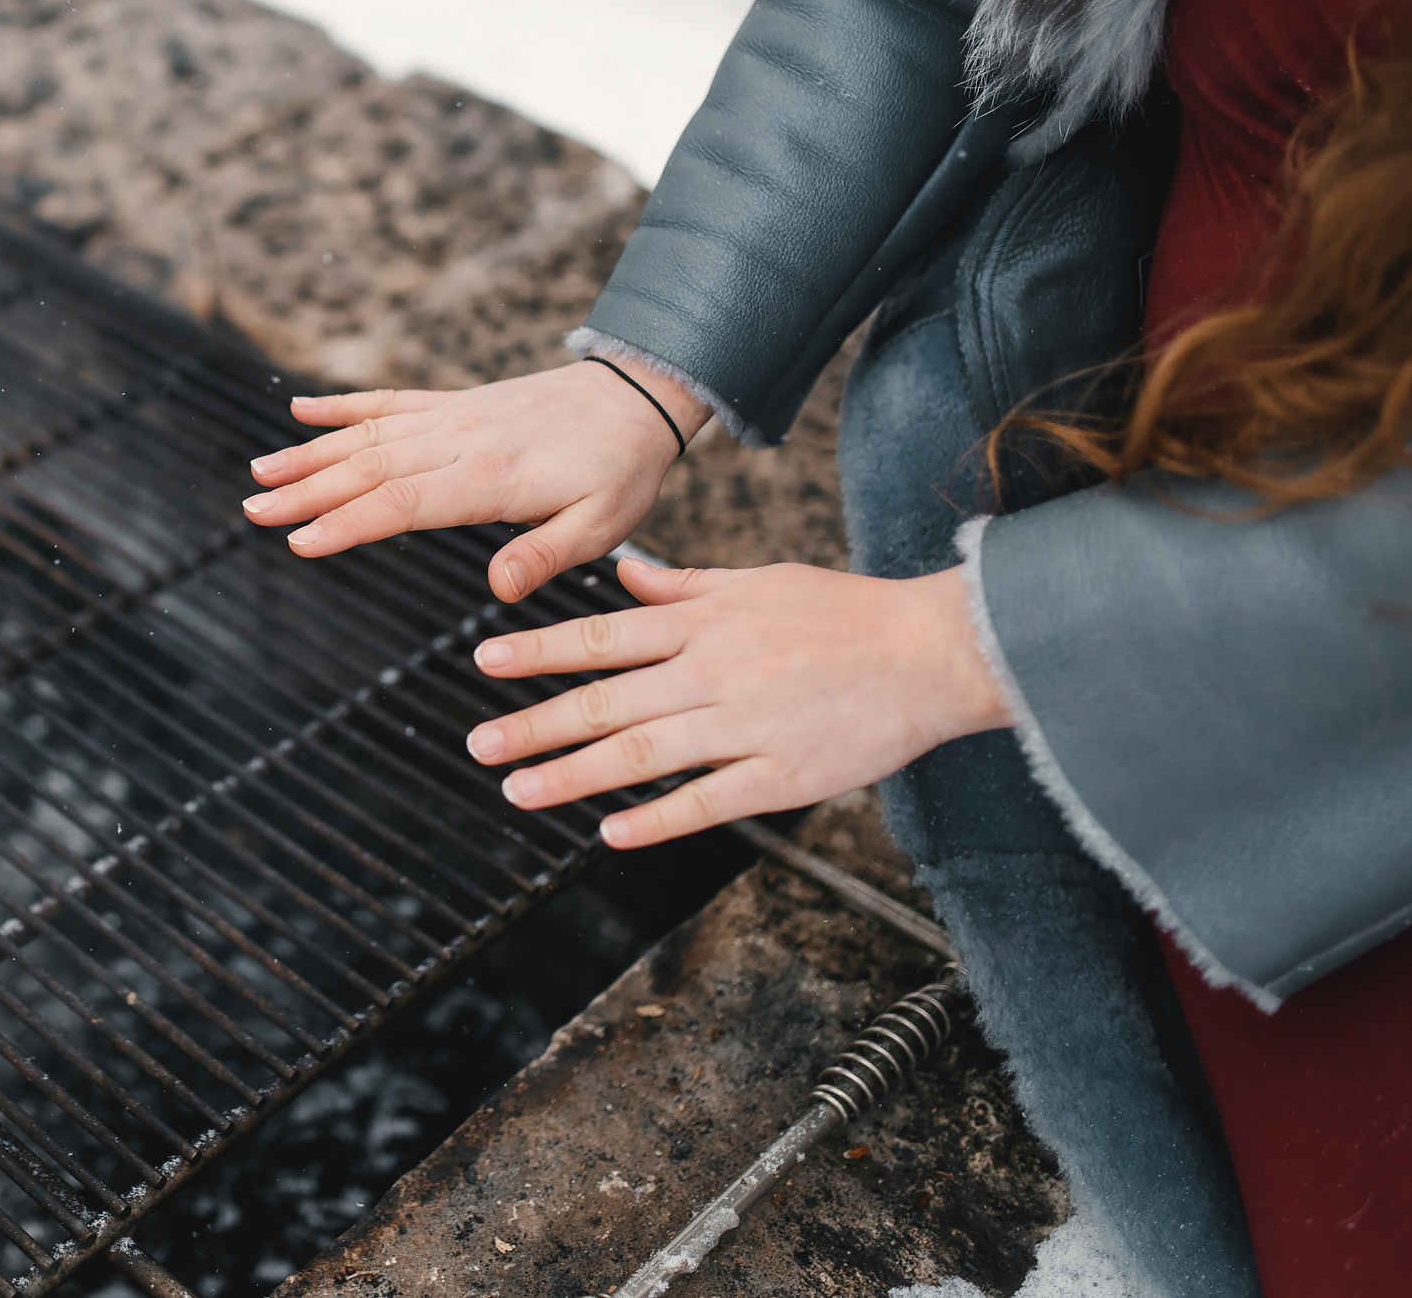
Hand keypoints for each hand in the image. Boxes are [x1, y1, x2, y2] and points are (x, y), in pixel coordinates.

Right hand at [241, 359, 712, 600]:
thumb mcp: (601, 525)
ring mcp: (452, 417)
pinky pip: (388, 402)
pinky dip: (342, 406)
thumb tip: (500, 589)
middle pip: (369, 468)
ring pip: (367, 436)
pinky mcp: (453, 404)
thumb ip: (544, 554)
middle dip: (306, 491)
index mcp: (491, 477)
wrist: (636, 396)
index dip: (349, 522)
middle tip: (253, 511)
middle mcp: (460, 440)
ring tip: (259, 473)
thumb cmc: (621, 470)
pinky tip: (299, 410)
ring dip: (309, 454)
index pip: (404, 502)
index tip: (301, 540)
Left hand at [464, 557, 1008, 846]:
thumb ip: (683, 587)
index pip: (602, 637)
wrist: (932, 650)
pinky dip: (657, 818)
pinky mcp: (783, 775)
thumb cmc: (845, 613)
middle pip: (607, 701)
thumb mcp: (756, 581)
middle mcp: (713, 672)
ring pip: (642, 754)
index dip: (538, 651)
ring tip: (520, 792)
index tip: (485, 661)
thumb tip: (623, 578)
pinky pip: (707, 800)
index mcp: (704, 624)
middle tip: (479, 745)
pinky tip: (611, 833)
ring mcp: (746, 726)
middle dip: (535, 724)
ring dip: (574, 776)